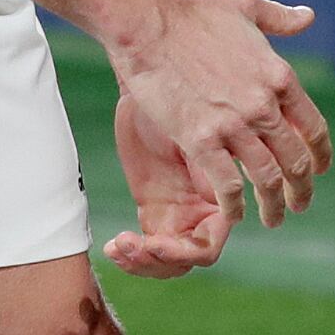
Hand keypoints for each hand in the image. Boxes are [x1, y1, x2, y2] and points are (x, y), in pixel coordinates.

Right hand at [103, 0, 326, 271]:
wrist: (146, 22)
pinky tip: (234, 215)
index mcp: (279, 76)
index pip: (313, 127)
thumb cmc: (191, 11)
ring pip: (266, 179)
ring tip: (273, 219)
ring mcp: (233, 125)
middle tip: (299, 204)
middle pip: (294, 161)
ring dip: (273, 206)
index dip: (320, 155)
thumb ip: (279, 18)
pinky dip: (234, 206)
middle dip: (301, 189)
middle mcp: (263, 105)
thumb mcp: (245, 5)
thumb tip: (307, 17)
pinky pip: (227, 185)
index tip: (318, 169)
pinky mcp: (200, 140)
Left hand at [106, 92, 233, 276]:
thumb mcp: (187, 124)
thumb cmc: (173, 88)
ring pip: (172, 261)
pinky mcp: (155, 210)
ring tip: (121, 248)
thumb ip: (208, 156)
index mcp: (217, 195)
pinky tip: (113, 247)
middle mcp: (203, 209)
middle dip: (163, 260)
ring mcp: (180, 212)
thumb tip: (220, 189)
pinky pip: (149, 248)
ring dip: (146, 263)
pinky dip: (131, 255)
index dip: (186, 252)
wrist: (149, 72)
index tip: (154, 242)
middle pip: (192, 259)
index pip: (209, 243)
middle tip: (136, 248)